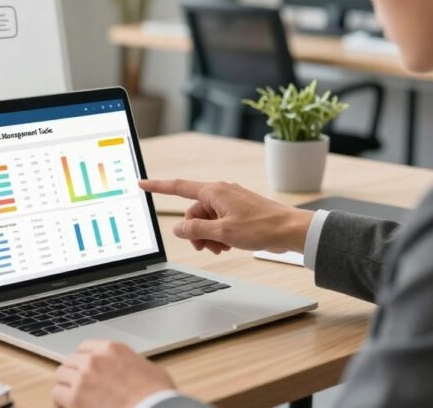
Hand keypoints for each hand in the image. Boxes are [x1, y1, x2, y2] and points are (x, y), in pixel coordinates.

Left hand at [52, 340, 173, 407]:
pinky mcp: (75, 398)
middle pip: (70, 361)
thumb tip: (131, 371)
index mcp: (111, 349)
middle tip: (75, 385)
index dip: (83, 359)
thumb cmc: (157, 395)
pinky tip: (67, 406)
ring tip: (69, 397)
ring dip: (64, 386)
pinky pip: (58, 395)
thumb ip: (131, 364)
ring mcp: (82, 378)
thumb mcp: (148, 369)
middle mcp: (93, 360)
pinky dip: (61, 402)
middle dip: (72, 373)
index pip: (85, 347)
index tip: (83, 368)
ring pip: (60, 376)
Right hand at [139, 179, 312, 253]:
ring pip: (206, 220)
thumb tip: (178, 228)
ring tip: (221, 248)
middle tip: (205, 247)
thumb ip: (196, 230)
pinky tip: (228, 245)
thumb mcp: (223, 232)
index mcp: (214, 191)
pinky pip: (218, 222)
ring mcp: (230, 202)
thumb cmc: (261, 227)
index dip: (158, 186)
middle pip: (193, 212)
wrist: (290, 230)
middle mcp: (220, 193)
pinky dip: (218, 235)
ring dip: (208, 236)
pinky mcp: (238, 212)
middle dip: (195, 231)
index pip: (179, 187)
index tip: (142, 184)